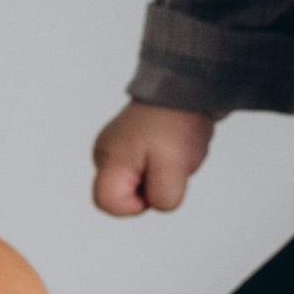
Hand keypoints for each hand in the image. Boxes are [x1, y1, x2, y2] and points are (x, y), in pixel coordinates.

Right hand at [92, 100, 216, 215]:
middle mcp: (106, 155)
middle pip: (123, 197)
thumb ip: (162, 197)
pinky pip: (146, 173)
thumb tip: (156, 203)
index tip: (155, 179)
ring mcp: (118, 149)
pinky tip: (170, 150)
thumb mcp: (174, 167)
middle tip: (166, 164)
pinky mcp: (132, 146)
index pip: (106, 203)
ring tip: (170, 154)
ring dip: (160, 178)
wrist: (187, 88)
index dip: (136, 204)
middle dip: (150, 189)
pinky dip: (162, 168)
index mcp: (109, 159)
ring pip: (138, 186)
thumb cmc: (176, 122)